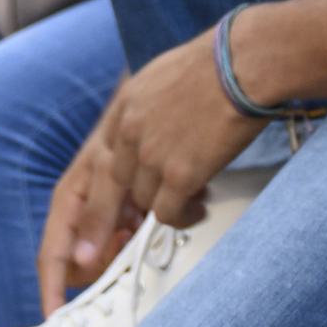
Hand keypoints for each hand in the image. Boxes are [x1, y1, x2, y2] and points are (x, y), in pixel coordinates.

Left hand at [36, 38, 257, 311]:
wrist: (247, 60)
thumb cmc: (221, 64)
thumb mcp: (164, 81)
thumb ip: (147, 115)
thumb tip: (150, 143)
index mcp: (123, 109)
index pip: (92, 167)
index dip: (83, 209)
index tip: (80, 238)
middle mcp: (128, 133)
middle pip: (104, 195)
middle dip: (95, 233)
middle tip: (85, 265)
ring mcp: (151, 154)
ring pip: (143, 203)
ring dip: (164, 208)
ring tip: (192, 200)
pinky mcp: (180, 172)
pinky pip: (169, 212)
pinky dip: (183, 217)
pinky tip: (198, 208)